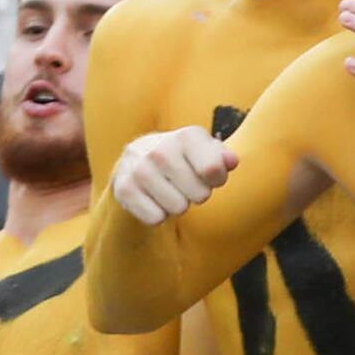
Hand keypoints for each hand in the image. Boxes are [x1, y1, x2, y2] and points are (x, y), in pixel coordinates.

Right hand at [110, 125, 238, 225]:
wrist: (137, 157)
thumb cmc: (182, 157)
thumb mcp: (205, 150)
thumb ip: (222, 156)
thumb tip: (231, 161)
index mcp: (186, 136)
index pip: (214, 170)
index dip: (217, 179)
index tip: (208, 174)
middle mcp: (160, 149)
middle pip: (200, 195)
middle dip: (197, 194)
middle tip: (186, 184)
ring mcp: (140, 169)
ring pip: (178, 209)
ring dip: (177, 205)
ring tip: (169, 189)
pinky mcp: (124, 188)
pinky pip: (155, 218)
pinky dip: (157, 214)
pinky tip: (153, 198)